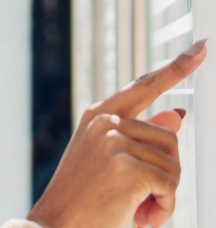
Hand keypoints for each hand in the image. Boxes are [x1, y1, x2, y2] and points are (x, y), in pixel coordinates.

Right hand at [27, 39, 206, 227]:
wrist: (56, 226)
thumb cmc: (83, 200)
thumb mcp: (112, 165)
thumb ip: (143, 138)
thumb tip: (176, 114)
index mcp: (98, 115)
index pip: (145, 85)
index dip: (177, 67)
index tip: (201, 47)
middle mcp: (105, 120)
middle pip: (170, 139)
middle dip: (165, 175)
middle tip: (138, 201)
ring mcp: (114, 138)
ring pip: (174, 163)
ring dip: (164, 195)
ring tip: (135, 210)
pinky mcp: (125, 164)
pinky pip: (171, 185)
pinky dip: (163, 209)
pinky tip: (139, 217)